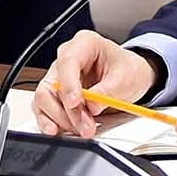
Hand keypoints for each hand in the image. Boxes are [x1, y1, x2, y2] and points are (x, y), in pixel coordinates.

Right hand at [32, 31, 155, 138]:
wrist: (131, 78)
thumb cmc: (127, 70)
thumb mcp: (126, 77)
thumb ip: (108, 91)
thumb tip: (91, 105)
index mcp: (84, 44)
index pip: (67, 62)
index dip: (69, 84)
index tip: (75, 103)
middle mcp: (66, 59)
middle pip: (53, 85)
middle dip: (68, 110)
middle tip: (86, 126)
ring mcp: (58, 77)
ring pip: (45, 100)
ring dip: (61, 120)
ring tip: (82, 130)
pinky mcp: (56, 95)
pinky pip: (45, 110)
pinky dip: (52, 123)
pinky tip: (62, 131)